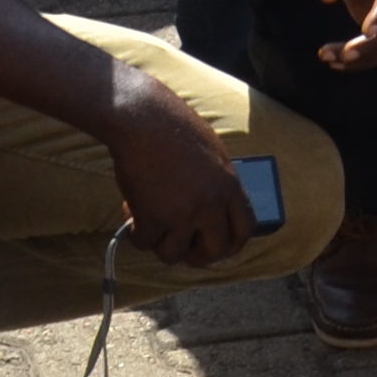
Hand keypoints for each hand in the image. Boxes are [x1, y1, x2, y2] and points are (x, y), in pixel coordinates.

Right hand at [98, 68, 252, 268]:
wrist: (144, 120)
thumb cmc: (175, 128)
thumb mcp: (213, 155)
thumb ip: (218, 185)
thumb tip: (216, 212)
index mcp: (230, 186)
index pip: (244, 229)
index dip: (232, 244)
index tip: (220, 248)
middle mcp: (210, 204)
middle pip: (214, 252)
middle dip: (197, 256)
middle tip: (182, 246)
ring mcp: (182, 214)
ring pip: (174, 255)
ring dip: (161, 244)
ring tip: (153, 225)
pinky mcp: (151, 218)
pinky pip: (144, 243)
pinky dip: (136, 234)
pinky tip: (132, 216)